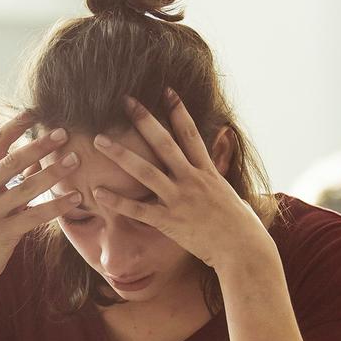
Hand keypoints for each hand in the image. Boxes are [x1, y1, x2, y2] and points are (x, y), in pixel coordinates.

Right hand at [0, 113, 83, 288]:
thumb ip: (5, 180)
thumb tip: (33, 158)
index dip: (16, 125)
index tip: (35, 111)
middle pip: (12, 161)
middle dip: (39, 145)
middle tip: (63, 132)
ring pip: (26, 187)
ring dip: (53, 172)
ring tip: (75, 160)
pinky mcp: (3, 234)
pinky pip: (35, 216)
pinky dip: (57, 206)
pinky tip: (75, 198)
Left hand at [90, 91, 268, 268]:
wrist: (243, 250)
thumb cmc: (241, 224)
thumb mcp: (230, 190)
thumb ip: (219, 168)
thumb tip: (224, 144)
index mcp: (207, 171)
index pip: (190, 134)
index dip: (178, 110)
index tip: (166, 90)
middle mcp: (192, 180)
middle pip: (164, 143)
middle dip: (144, 120)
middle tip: (125, 100)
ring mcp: (179, 200)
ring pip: (145, 172)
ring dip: (120, 155)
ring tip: (99, 140)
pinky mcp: (169, 221)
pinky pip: (138, 209)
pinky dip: (117, 201)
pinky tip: (97, 192)